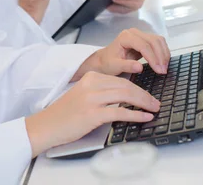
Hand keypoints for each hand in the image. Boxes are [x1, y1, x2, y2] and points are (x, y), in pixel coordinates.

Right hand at [25, 71, 159, 156]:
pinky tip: (144, 117)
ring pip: (126, 96)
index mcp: (91, 77)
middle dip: (144, 95)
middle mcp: (92, 85)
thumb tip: (126, 97)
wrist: (47, 125)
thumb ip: (102, 92)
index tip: (148, 95)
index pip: (121, 79)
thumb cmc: (66, 113)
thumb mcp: (84, 95)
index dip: (138, 87)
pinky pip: (120, 112)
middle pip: (126, 86)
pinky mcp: (93, 114)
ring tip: (154, 108)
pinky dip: (136, 115)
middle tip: (155, 102)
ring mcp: (92, 99)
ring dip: (144, 103)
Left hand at [74, 28, 170, 79]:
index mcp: (126, 37)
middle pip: (153, 41)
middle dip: (160, 56)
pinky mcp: (145, 40)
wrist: (105, 60)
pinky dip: (163, 52)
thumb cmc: (108, 62)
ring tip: (164, 68)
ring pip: (158, 40)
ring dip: (164, 54)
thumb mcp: (114, 66)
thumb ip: (126, 66)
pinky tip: (163, 62)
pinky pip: (158, 43)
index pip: (144, 45)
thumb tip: (140, 67)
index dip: (153, 57)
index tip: (158, 70)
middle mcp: (134, 33)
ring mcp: (140, 35)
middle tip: (163, 71)